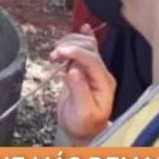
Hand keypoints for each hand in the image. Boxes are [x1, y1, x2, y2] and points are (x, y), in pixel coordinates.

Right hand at [53, 25, 115, 144]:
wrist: (82, 130)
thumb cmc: (84, 125)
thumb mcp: (83, 113)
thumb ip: (80, 92)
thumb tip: (73, 71)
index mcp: (104, 83)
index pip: (93, 59)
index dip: (76, 52)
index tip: (60, 52)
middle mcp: (100, 73)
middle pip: (89, 48)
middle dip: (70, 46)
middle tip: (54, 55)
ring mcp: (92, 70)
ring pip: (86, 45)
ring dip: (69, 43)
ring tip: (56, 53)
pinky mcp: (83, 69)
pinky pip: (85, 49)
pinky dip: (81, 38)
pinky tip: (83, 28)